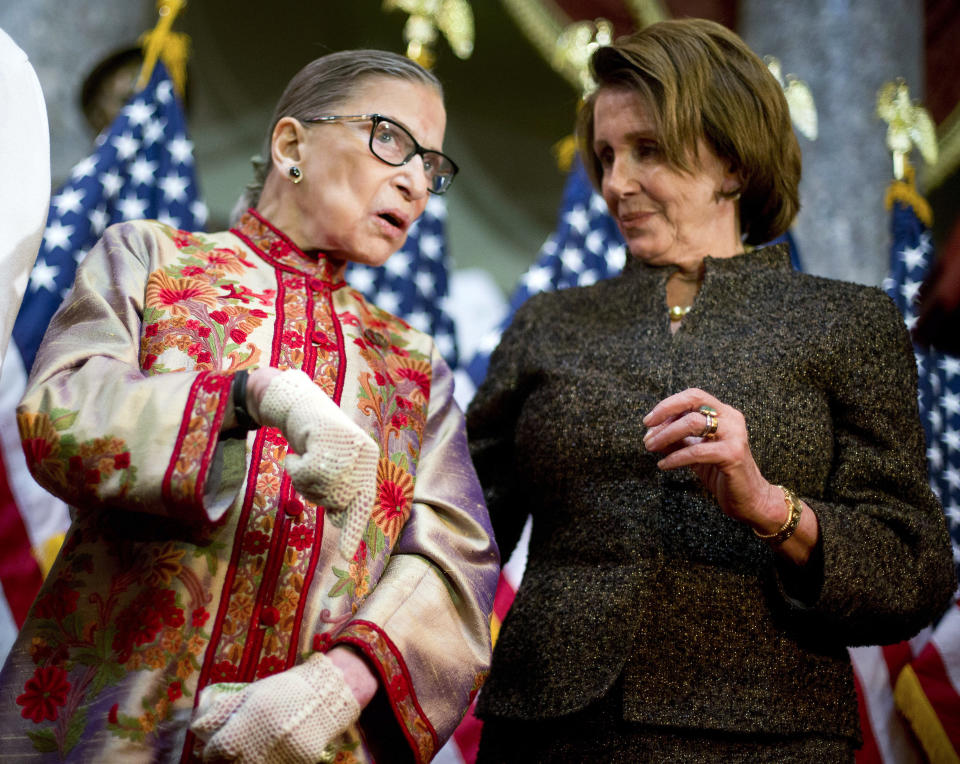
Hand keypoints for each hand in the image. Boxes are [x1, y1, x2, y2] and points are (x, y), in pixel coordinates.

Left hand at [190, 651, 359, 762]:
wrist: (326, 694)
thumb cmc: (285, 690)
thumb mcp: (253, 693)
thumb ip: (227, 711)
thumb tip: (200, 726)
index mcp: (248, 721)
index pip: (216, 751)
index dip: (211, 752)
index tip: (215, 750)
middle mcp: (261, 741)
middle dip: (228, 760)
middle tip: (231, 754)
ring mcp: (280, 755)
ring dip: (247, 762)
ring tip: (251, 753)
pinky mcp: (297, 763)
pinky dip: (270, 762)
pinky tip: (270, 753)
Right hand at [251, 369, 377, 559]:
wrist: (296, 404)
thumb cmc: (314, 439)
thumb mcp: (331, 467)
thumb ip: (340, 490)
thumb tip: (342, 519)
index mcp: (369, 462)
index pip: (363, 503)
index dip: (353, 530)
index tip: (347, 557)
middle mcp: (364, 454)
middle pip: (335, 500)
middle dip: (316, 493)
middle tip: (308, 471)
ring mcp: (346, 445)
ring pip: (319, 487)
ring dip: (303, 479)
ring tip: (304, 458)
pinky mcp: (326, 438)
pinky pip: (304, 473)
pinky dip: (294, 467)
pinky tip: (297, 453)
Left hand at [642, 388, 781, 528]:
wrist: (749, 499)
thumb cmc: (721, 473)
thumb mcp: (694, 452)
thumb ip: (677, 440)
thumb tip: (649, 434)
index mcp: (724, 413)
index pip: (693, 396)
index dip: (668, 404)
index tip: (648, 421)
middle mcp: (732, 419)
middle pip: (693, 401)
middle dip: (665, 413)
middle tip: (646, 432)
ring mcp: (734, 435)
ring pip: (692, 423)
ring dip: (666, 435)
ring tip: (650, 448)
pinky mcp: (733, 455)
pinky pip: (696, 451)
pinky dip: (675, 457)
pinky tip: (663, 465)